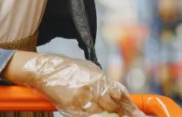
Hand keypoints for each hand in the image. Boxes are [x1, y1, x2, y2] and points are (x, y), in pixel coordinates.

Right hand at [3, 52, 144, 116]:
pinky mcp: (72, 109)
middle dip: (116, 112)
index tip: (137, 114)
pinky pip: (88, 116)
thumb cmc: (67, 69)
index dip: (129, 106)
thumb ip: (102, 81)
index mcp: (99, 78)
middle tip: (118, 112)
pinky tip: (87, 108)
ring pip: (100, 114)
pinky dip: (91, 115)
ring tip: (94, 104)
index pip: (120, 94)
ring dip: (102, 113)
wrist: (45, 71)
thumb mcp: (89, 69)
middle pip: (112, 107)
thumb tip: (115, 93)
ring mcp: (83, 101)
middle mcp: (93, 89)